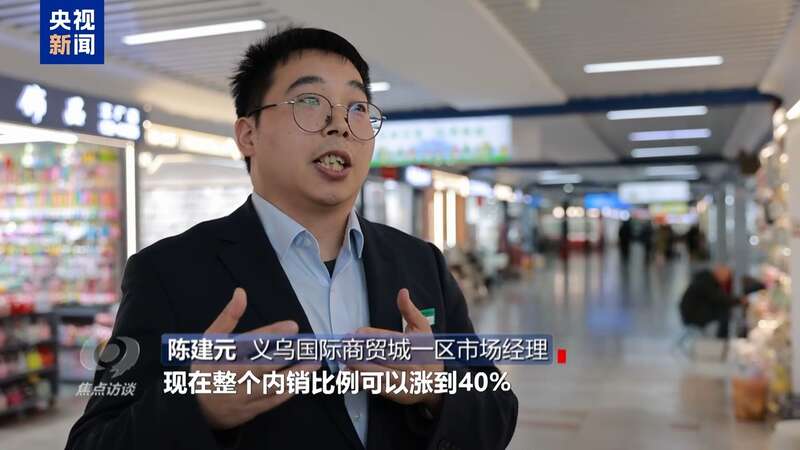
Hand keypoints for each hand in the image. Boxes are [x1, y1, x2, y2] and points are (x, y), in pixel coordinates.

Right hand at [192, 288, 319, 429]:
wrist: (192, 408)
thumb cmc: (205, 368)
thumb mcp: (210, 340)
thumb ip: (228, 317)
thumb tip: (241, 293)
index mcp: (221, 356)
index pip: (249, 343)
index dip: (272, 334)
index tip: (292, 326)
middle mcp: (231, 377)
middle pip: (262, 365)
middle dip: (288, 354)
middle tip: (308, 345)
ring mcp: (240, 397)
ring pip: (270, 386)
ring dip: (294, 374)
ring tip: (313, 362)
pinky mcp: (248, 412)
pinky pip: (271, 402)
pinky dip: (288, 392)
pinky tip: (302, 381)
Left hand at [346, 288, 442, 412]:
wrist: (436, 382)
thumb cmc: (426, 351)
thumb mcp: (422, 328)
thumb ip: (410, 311)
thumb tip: (402, 292)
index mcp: (416, 346)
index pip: (390, 339)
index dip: (371, 336)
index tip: (356, 333)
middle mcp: (411, 364)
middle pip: (383, 356)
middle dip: (361, 350)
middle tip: (344, 344)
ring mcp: (404, 381)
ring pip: (378, 373)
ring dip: (358, 366)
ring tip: (344, 358)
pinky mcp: (396, 394)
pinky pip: (376, 387)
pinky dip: (361, 381)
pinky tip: (350, 374)